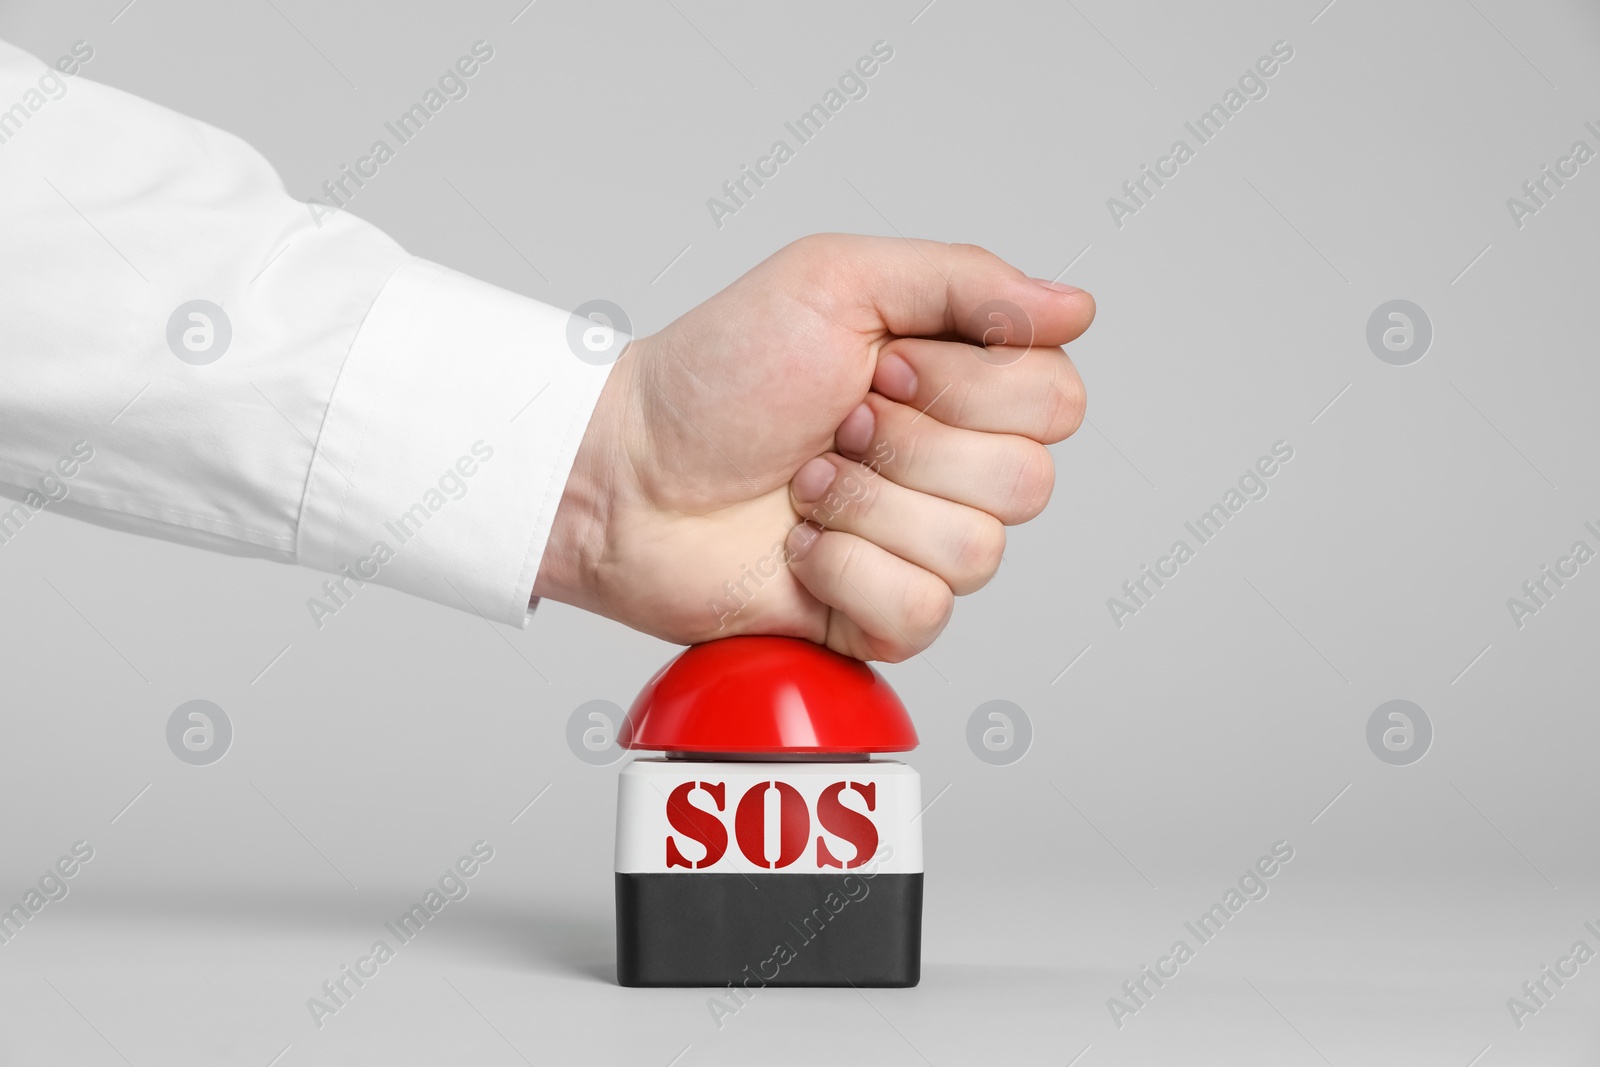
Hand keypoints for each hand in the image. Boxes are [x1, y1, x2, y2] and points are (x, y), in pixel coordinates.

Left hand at [533, 234, 1093, 660]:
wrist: (628, 474)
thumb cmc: (716, 374)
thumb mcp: (837, 279)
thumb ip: (966, 280)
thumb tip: (1075, 306)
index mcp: (958, 385)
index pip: (1056, 398)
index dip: (967, 386)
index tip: (881, 366)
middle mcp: (952, 468)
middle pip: (1028, 481)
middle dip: (907, 446)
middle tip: (833, 427)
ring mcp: (919, 547)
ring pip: (977, 551)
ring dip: (867, 507)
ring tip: (804, 488)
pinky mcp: (881, 618)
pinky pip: (922, 612)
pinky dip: (845, 574)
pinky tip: (800, 550)